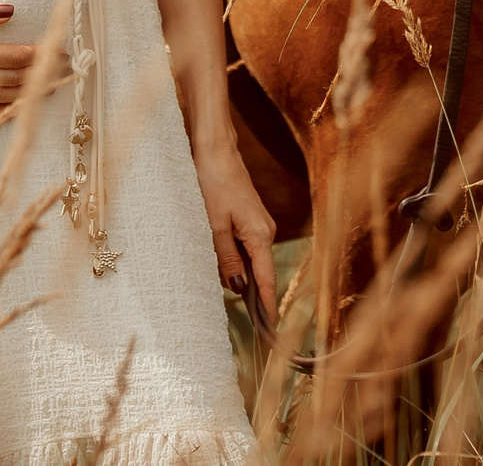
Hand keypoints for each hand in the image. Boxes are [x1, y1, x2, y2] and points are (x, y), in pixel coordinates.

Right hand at [0, 1, 62, 112]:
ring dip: (29, 94)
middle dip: (43, 75)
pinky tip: (17, 110)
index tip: (63, 52)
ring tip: (53, 88)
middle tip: (68, 70)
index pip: (13, 57)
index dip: (41, 56)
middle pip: (12, 79)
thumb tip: (10, 10)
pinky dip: (0, 113)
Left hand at [190, 123, 278, 309]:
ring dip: (240, 275)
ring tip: (228, 298)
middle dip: (252, 295)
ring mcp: (258, 224)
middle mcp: (264, 231)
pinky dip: (236, 259)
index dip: (267, 308)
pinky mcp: (249, 217)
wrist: (214, 149)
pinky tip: (221, 267)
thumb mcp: (213, 224)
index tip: (270, 334)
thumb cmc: (212, 182)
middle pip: (260, 272)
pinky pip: (246, 247)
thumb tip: (237, 288)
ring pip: (251, 259)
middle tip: (247, 326)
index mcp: (260, 235)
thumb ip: (226, 258)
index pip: (266, 281)